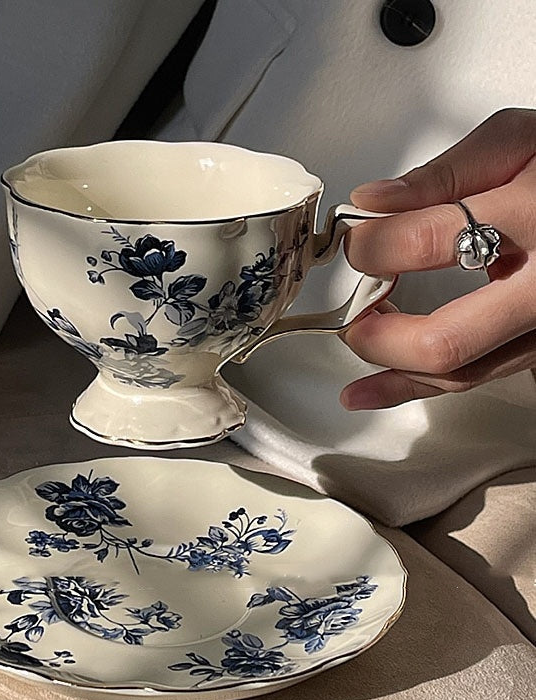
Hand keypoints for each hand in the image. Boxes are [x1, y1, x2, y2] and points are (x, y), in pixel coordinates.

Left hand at [339, 108, 535, 409]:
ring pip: (457, 372)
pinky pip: (470, 377)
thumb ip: (443, 174)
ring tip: (355, 342)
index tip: (353, 242)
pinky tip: (371, 390)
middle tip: (350, 313)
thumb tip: (373, 202)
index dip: (372, 246)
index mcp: (533, 217)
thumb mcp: (518, 143)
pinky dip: (413, 386)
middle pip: (444, 339)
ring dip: (390, 366)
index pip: (427, 243)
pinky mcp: (535, 347)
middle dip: (377, 335)